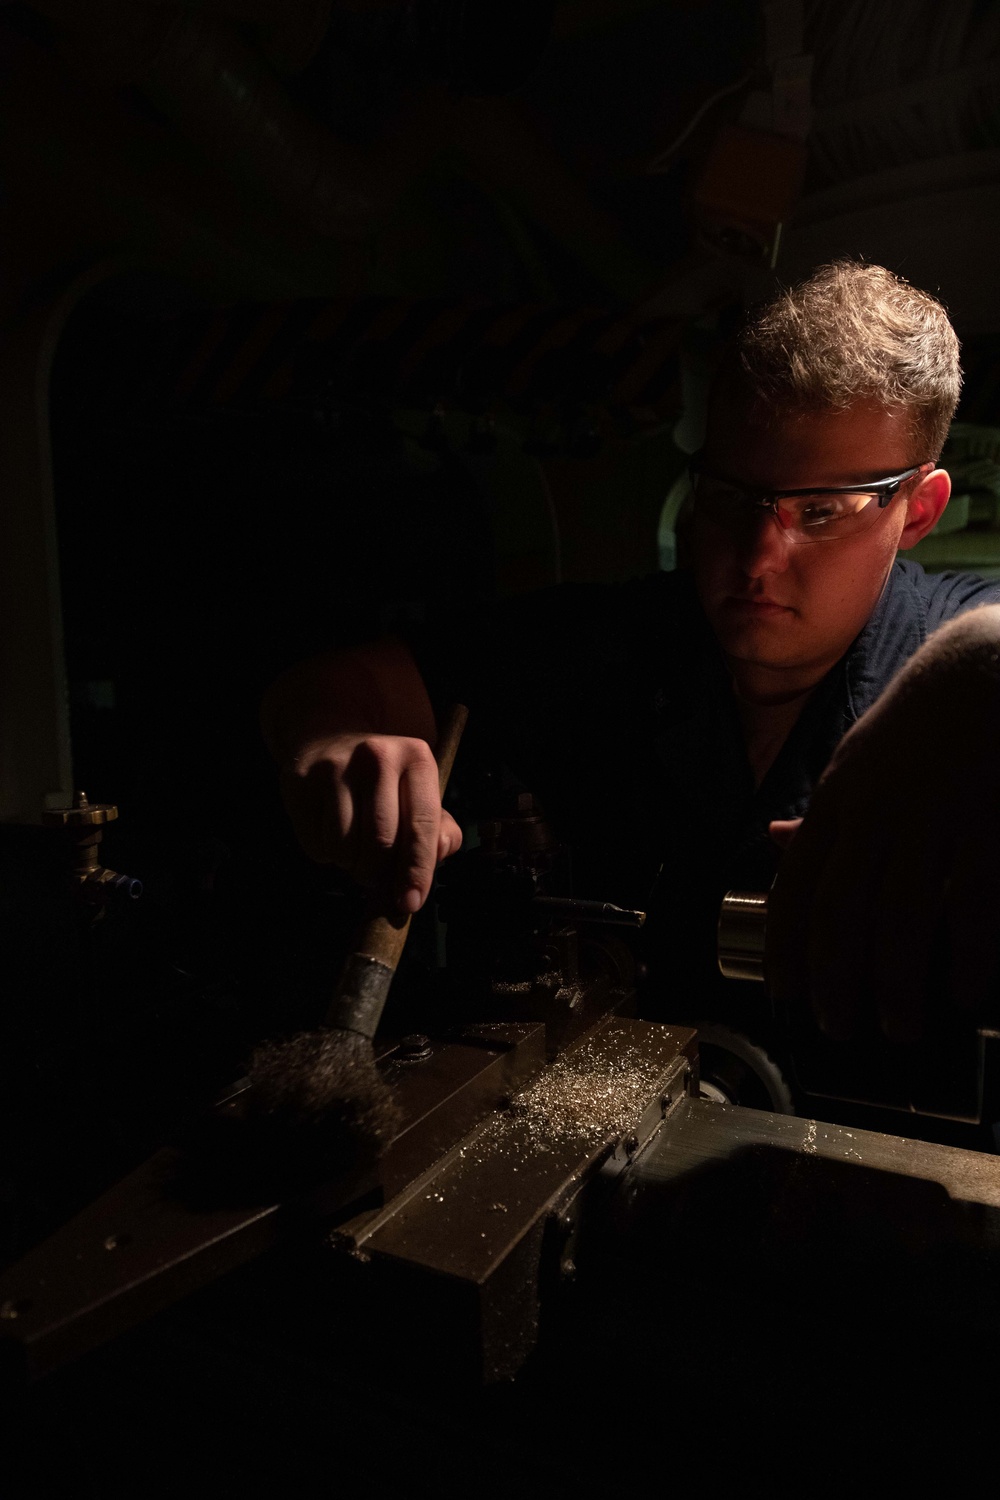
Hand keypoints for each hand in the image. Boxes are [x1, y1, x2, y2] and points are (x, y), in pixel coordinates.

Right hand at [280, 733, 462, 913]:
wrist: (331, 738)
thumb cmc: (384, 779)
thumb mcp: (418, 792)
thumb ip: (438, 828)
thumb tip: (438, 855)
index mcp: (416, 758)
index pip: (422, 824)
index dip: (417, 870)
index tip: (410, 901)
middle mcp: (377, 756)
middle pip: (381, 842)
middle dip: (379, 874)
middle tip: (376, 879)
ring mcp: (336, 766)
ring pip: (345, 847)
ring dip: (350, 864)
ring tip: (354, 849)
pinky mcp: (301, 780)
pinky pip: (315, 843)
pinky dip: (326, 854)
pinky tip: (331, 834)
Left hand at [767, 606, 999, 1043]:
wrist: (986, 670)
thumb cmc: (920, 724)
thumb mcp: (856, 761)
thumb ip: (823, 814)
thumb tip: (775, 845)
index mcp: (839, 800)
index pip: (798, 886)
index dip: (787, 947)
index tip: (785, 994)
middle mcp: (878, 814)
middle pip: (843, 913)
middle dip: (834, 980)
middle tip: (838, 1026)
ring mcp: (935, 820)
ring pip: (902, 919)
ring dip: (896, 984)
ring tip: (896, 1026)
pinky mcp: (988, 827)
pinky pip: (971, 904)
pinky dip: (967, 955)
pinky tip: (964, 990)